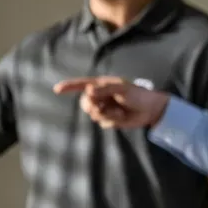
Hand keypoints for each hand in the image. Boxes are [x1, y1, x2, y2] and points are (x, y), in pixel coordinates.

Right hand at [53, 76, 169, 129]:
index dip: (69, 87)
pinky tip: (121, 117)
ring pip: (93, 114)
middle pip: (85, 103)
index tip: (57, 89)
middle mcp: (101, 96)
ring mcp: (104, 107)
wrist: (150, 110)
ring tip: (118, 112)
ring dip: (105, 115)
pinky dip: (111, 121)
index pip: (82, 85)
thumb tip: (88, 91)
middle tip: (101, 107)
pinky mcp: (109, 119)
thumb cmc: (138, 95)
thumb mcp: (122, 89)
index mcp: (102, 85)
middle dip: (92, 107)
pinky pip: (102, 122)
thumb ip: (105, 89)